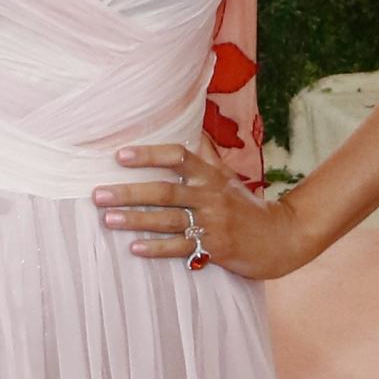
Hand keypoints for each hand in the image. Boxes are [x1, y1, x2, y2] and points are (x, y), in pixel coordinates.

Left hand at [95, 143, 307, 280]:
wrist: (280, 238)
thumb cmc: (247, 206)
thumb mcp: (228, 177)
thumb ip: (206, 157)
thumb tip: (191, 130)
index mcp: (211, 175)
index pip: (178, 156)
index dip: (149, 154)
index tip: (120, 155)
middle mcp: (210, 196)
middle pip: (165, 191)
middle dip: (129, 192)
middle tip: (98, 194)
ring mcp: (213, 223)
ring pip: (168, 220)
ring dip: (135, 219)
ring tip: (107, 219)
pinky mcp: (215, 248)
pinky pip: (181, 248)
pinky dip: (157, 248)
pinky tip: (134, 248)